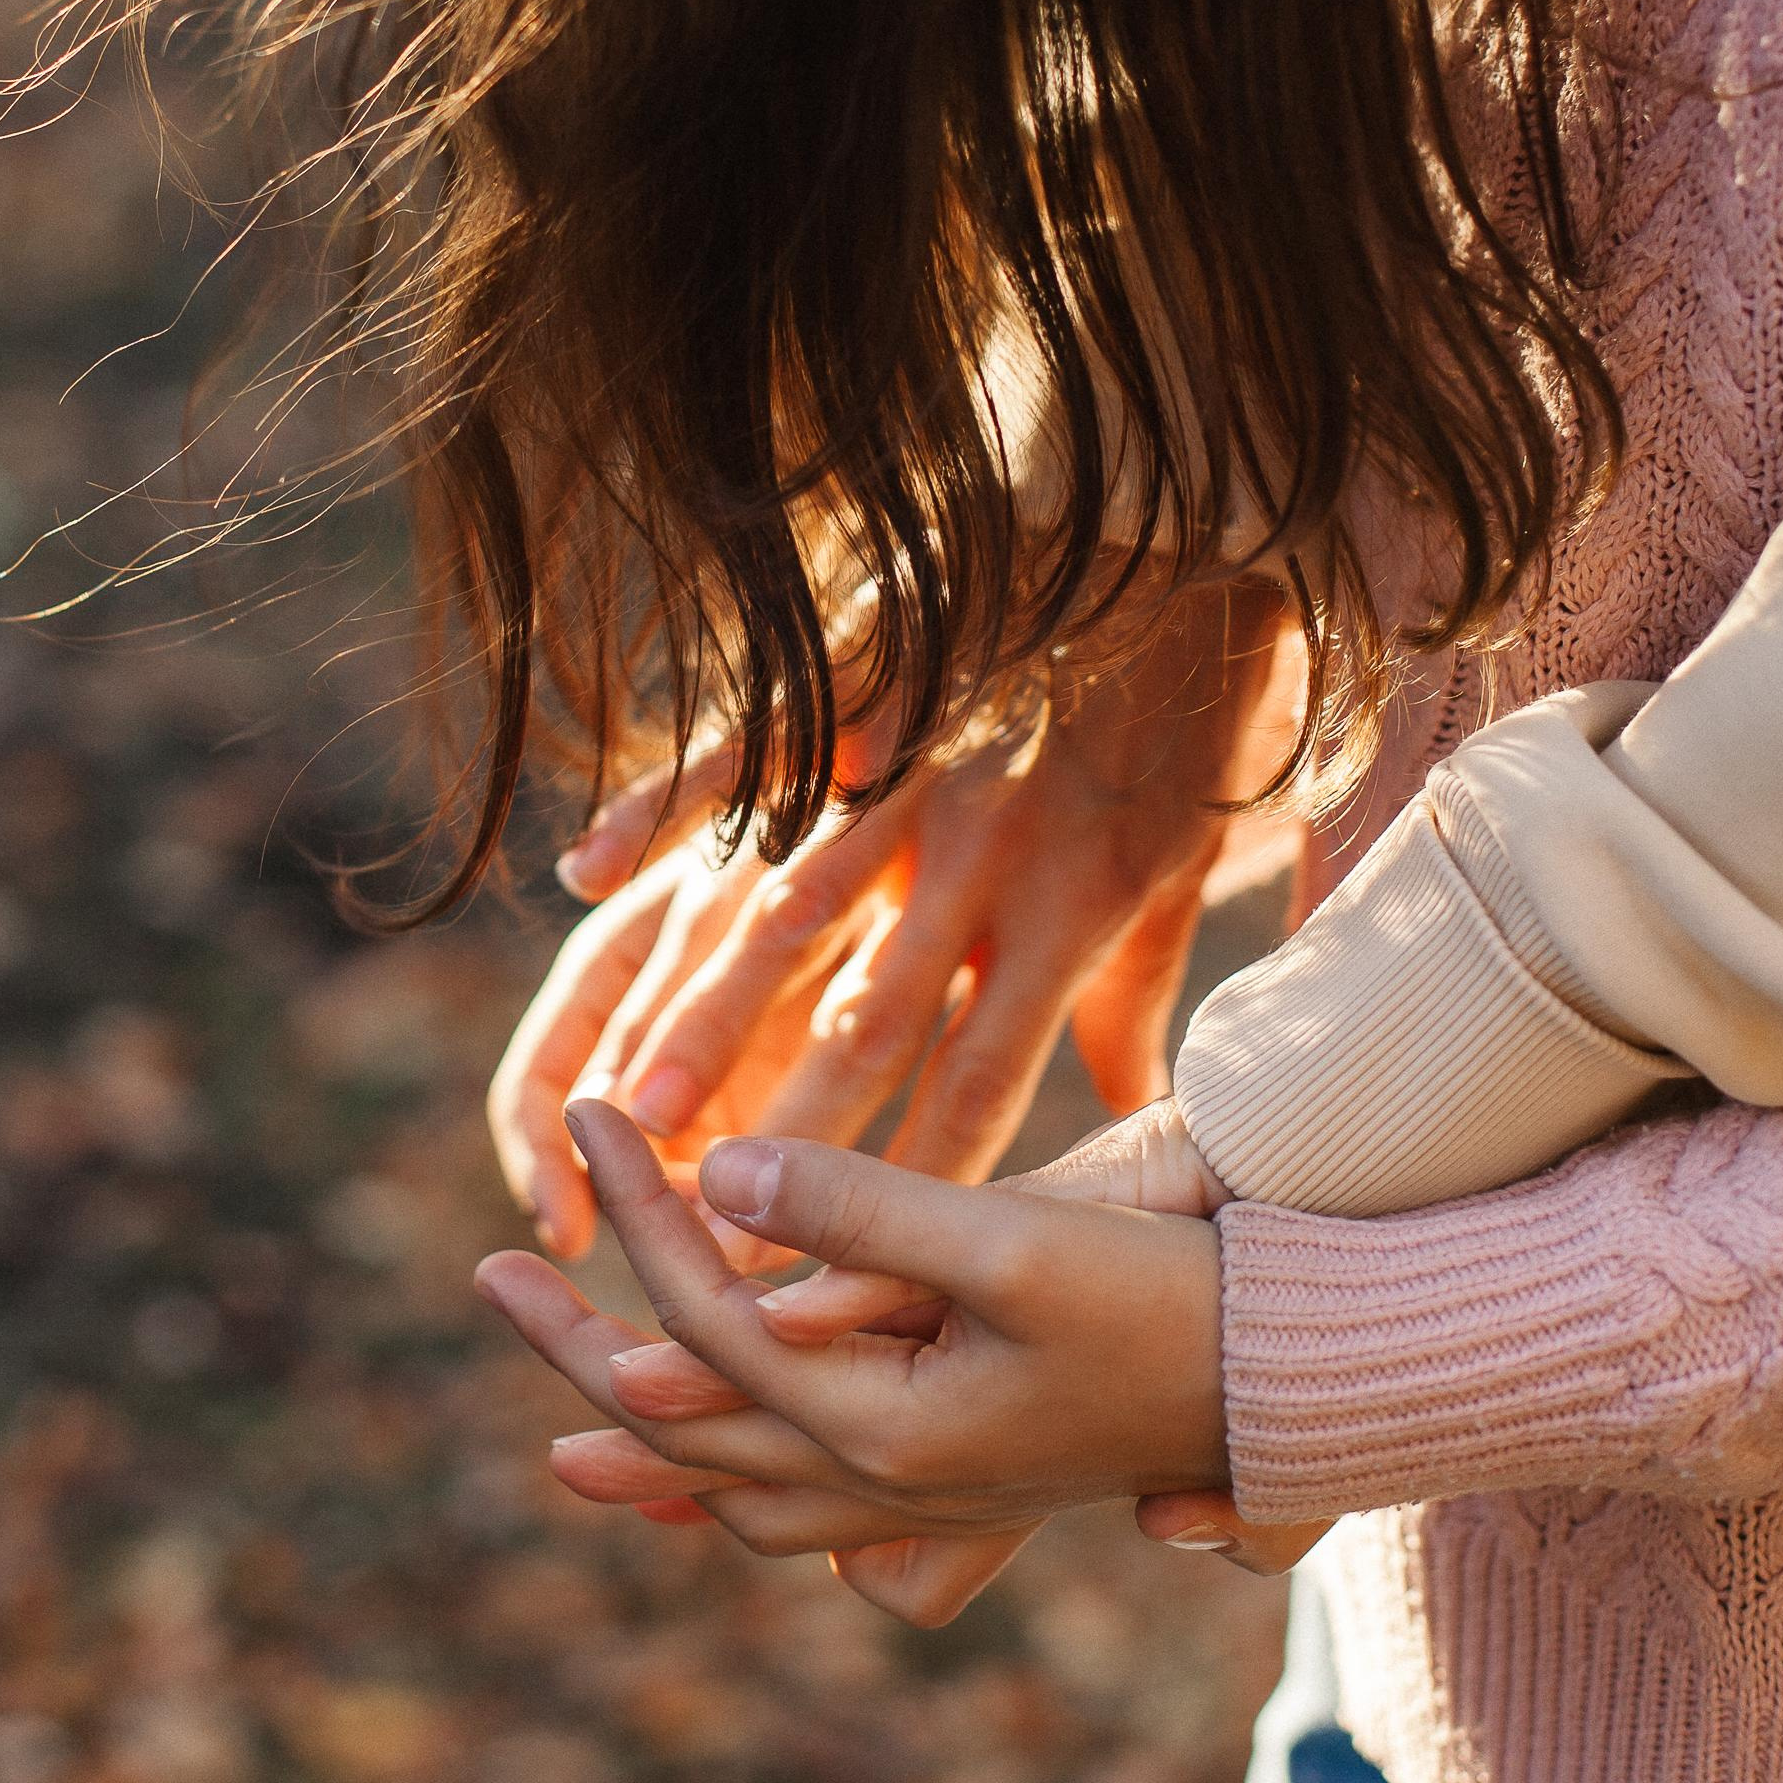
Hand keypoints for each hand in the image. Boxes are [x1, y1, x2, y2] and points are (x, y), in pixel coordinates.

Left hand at [476, 1104, 1233, 1623]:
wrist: (1292, 1385)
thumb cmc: (1164, 1301)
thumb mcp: (1011, 1242)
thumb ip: (860, 1214)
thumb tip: (718, 1180)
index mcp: (878, 1429)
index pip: (704, 1316)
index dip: (634, 1208)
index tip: (581, 1112)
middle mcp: (881, 1486)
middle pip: (680, 1427)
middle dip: (575, 1350)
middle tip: (488, 1275)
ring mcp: (921, 1502)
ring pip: (736, 1493)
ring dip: (640, 1450)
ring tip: (563, 1423)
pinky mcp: (961, 1486)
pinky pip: (805, 1507)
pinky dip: (734, 1481)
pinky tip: (722, 1458)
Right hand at [493, 580, 1292, 1256]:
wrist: (1201, 505)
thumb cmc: (1200, 698)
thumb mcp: (1185, 859)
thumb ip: (1145, 995)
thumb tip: (1152, 1115)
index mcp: (1072, 905)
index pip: (983, 1079)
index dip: (908, 1182)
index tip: (840, 1277)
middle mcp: (981, 849)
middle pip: (864, 1018)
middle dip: (783, 1136)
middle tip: (697, 1236)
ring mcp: (915, 759)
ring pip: (790, 909)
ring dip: (704, 1014)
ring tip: (628, 1110)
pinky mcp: (866, 667)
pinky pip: (749, 748)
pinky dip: (665, 806)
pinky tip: (582, 871)